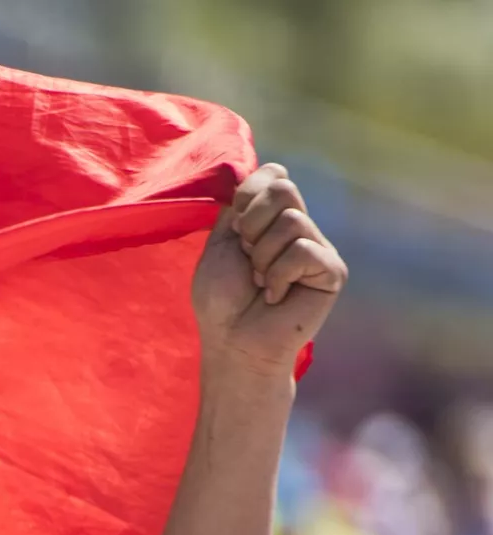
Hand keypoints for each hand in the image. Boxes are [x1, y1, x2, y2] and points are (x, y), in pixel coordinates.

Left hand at [191, 164, 346, 380]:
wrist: (235, 345)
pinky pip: (303, 250)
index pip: (273, 175)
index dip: (249, 198)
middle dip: (252, 226)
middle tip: (247, 261)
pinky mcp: (332, 270)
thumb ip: (240, 206)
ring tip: (260, 285)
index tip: (236, 233)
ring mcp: (318, 248)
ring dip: (262, 258)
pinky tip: (276, 298)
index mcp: (273, 219)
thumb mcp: (220, 246)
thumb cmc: (222, 303)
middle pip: (283, 187)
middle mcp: (299, 228)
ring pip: (291, 221)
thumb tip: (267, 173)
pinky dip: (278, 276)